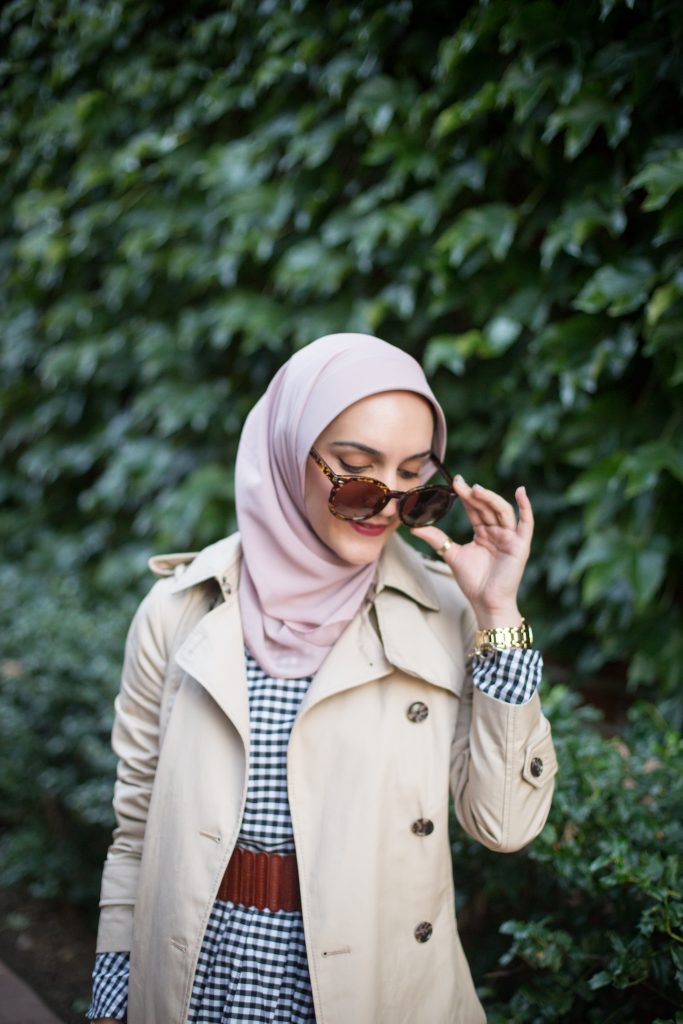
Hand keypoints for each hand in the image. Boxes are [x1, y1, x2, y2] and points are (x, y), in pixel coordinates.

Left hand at [411, 475, 533, 627]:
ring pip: (502, 511)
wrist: (485, 602)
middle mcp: (498, 531)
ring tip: (476, 490)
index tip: (455, 481)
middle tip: (460, 484)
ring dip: (491, 498)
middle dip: (474, 495)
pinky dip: (526, 507)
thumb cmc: (473, 581)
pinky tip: (521, 492)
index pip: (475, 509)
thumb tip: (413, 527)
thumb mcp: (451, 554)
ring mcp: (510, 537)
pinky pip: (526, 523)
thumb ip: (436, 539)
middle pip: (487, 507)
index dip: (466, 495)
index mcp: (484, 532)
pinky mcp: (520, 545)